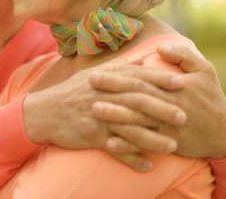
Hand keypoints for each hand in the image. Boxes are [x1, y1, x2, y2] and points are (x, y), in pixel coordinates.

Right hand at [22, 60, 180, 171]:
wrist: (42, 112)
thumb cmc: (71, 92)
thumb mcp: (92, 74)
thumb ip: (120, 68)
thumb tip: (146, 60)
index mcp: (103, 79)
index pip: (135, 76)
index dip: (158, 79)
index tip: (180, 82)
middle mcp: (101, 96)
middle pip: (135, 101)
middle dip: (161, 108)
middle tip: (184, 116)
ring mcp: (95, 117)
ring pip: (128, 128)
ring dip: (152, 138)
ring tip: (173, 145)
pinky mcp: (89, 135)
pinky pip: (113, 149)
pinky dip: (131, 158)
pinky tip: (148, 166)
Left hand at [90, 44, 225, 159]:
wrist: (224, 131)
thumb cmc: (211, 97)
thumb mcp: (204, 70)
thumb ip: (183, 55)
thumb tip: (160, 47)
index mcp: (172, 87)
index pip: (139, 79)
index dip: (116, 76)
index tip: (94, 73)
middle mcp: (167, 105)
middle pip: (134, 97)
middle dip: (110, 92)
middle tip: (86, 86)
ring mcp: (166, 126)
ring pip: (137, 121)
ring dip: (114, 117)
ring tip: (92, 111)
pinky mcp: (168, 142)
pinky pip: (145, 144)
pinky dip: (127, 145)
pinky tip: (109, 143)